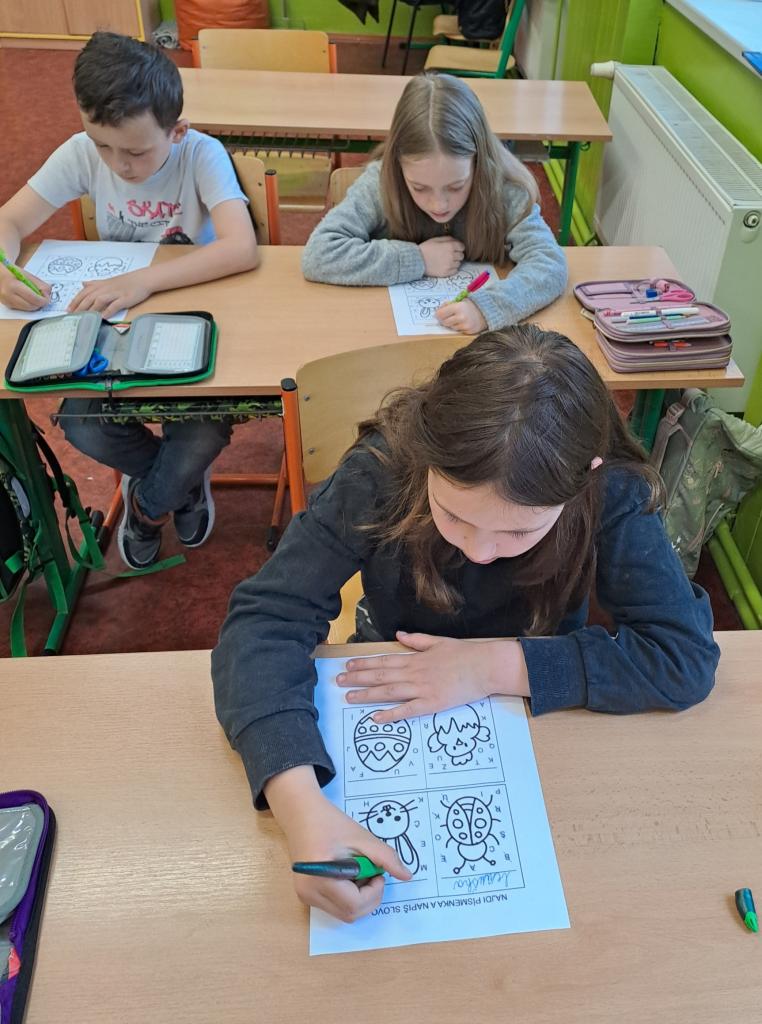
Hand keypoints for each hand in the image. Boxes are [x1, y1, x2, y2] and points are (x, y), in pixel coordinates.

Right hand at [0, 269, 49, 310]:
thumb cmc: (10, 272)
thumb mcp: (25, 274)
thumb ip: (38, 284)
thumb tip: (48, 293)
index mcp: (13, 286)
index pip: (34, 299)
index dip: (43, 300)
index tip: (47, 297)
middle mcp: (8, 296)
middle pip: (31, 306)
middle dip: (39, 303)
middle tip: (43, 298)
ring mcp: (7, 302)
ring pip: (27, 309)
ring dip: (34, 305)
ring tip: (35, 297)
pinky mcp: (7, 305)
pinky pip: (22, 309)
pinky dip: (27, 305)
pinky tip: (27, 298)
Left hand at [67, 269, 151, 318]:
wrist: (143, 279)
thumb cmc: (126, 281)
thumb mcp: (108, 281)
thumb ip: (95, 284)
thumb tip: (84, 284)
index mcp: (101, 285)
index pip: (84, 292)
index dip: (75, 301)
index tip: (68, 309)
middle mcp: (106, 288)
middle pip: (89, 297)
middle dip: (80, 307)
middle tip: (72, 316)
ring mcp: (115, 293)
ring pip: (99, 300)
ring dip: (91, 309)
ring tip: (84, 317)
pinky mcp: (125, 298)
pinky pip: (115, 305)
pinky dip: (108, 310)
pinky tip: (103, 317)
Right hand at [268, 772, 411, 922]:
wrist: (301, 814)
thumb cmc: (330, 822)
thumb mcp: (361, 837)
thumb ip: (385, 857)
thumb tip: (407, 876)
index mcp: (320, 878)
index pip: (355, 904)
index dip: (374, 892)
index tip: (378, 873)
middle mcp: (309, 893)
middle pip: (350, 914)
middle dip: (369, 897)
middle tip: (371, 871)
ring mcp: (306, 896)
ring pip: (343, 913)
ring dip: (359, 898)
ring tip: (358, 870)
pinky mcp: (307, 895)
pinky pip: (335, 906)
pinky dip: (348, 896)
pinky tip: (348, 874)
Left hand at [337, 633, 528, 722]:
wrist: (485, 667)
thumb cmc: (465, 654)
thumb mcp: (438, 642)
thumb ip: (417, 640)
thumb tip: (399, 634)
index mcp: (416, 658)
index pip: (384, 660)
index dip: (364, 663)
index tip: (348, 666)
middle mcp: (414, 673)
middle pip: (381, 675)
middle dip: (358, 678)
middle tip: (339, 682)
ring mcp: (422, 689)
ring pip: (388, 691)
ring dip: (367, 694)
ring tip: (349, 697)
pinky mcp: (432, 704)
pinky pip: (407, 710)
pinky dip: (390, 714)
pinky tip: (375, 718)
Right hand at [418, 236, 464, 276]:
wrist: (417, 260)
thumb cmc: (426, 248)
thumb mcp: (437, 239)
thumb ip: (448, 239)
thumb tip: (456, 241)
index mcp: (450, 246)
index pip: (462, 247)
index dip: (458, 247)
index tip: (454, 248)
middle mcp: (452, 256)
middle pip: (461, 255)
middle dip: (457, 254)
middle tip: (450, 254)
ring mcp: (449, 265)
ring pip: (459, 263)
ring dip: (454, 262)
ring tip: (446, 260)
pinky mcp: (446, 273)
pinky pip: (455, 271)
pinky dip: (452, 268)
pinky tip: (445, 266)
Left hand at [435, 298, 486, 334]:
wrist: (484, 312)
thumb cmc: (470, 306)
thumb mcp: (459, 301)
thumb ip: (448, 305)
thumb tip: (437, 311)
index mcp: (458, 307)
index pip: (440, 314)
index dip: (438, 314)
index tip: (439, 314)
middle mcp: (461, 317)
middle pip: (444, 322)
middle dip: (444, 320)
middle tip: (449, 317)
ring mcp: (465, 325)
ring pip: (451, 327)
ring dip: (452, 324)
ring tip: (459, 319)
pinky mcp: (468, 331)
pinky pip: (458, 331)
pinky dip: (459, 328)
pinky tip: (464, 323)